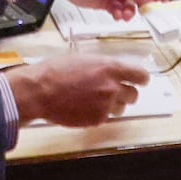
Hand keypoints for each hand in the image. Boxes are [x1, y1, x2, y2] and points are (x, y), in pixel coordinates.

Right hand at [1, 52, 148, 128]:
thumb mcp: (83, 59)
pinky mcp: (97, 120)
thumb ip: (103, 66)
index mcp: (110, 67)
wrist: (40, 91)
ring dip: (113, 105)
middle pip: (133, 94)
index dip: (141, 79)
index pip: (140, 75)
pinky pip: (106, 117)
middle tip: (113, 92)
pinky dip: (99, 114)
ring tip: (94, 100)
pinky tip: (84, 107)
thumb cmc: (55, 71)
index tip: (140, 80)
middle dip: (126, 93)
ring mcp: (105, 105)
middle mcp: (112, 87)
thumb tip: (113, 72)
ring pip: (121, 108)